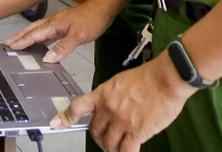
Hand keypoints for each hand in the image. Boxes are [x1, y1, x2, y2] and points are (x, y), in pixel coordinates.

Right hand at [5, 0, 113, 62]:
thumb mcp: (78, 36)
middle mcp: (53, 22)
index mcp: (54, 24)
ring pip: (38, 29)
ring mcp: (58, 23)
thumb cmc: (92, 20)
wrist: (103, 8)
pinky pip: (47, 32)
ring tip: (18, 41)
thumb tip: (47, 59)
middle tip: (7, 43)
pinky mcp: (64, 25)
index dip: (22, 41)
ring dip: (27, 35)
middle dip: (19, 36)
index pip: (34, 34)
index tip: (10, 46)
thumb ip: (63, 47)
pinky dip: (39, 36)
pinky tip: (40, 42)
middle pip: (32, 29)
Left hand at [52, 54, 195, 151]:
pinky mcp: (137, 131)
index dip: (65, 117)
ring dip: (111, 148)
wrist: (165, 79)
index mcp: (103, 94)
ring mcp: (122, 120)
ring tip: (118, 148)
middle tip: (105, 140)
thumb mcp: (120, 82)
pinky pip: (126, 150)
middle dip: (98, 138)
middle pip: (94, 130)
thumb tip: (108, 108)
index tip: (56, 123)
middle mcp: (109, 108)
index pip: (78, 106)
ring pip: (109, 143)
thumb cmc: (148, 78)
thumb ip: (111, 96)